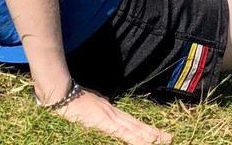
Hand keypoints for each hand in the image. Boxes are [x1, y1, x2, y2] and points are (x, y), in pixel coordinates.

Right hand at [55, 86, 170, 144]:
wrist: (63, 93)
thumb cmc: (70, 100)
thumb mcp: (88, 104)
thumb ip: (97, 110)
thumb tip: (101, 115)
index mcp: (109, 110)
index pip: (130, 121)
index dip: (143, 128)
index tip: (155, 133)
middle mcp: (112, 112)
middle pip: (136, 124)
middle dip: (152, 132)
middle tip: (168, 138)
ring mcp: (108, 116)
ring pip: (132, 128)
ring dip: (147, 135)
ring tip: (162, 140)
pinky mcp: (102, 121)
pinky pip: (120, 131)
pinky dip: (132, 137)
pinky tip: (142, 141)